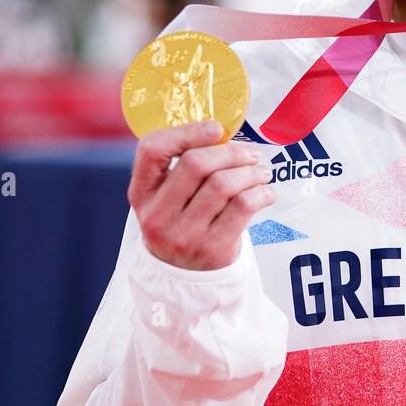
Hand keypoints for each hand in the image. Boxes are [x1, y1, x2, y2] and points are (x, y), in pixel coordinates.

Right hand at [128, 120, 275, 270]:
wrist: (185, 276)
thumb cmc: (182, 223)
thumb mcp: (166, 198)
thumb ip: (182, 167)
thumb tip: (225, 134)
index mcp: (141, 193)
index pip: (152, 150)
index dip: (186, 132)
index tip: (215, 129)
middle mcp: (157, 215)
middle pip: (196, 164)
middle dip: (231, 152)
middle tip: (249, 153)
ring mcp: (184, 234)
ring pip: (224, 184)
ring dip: (251, 172)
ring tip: (261, 172)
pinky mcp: (212, 248)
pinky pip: (243, 206)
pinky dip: (261, 192)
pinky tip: (265, 192)